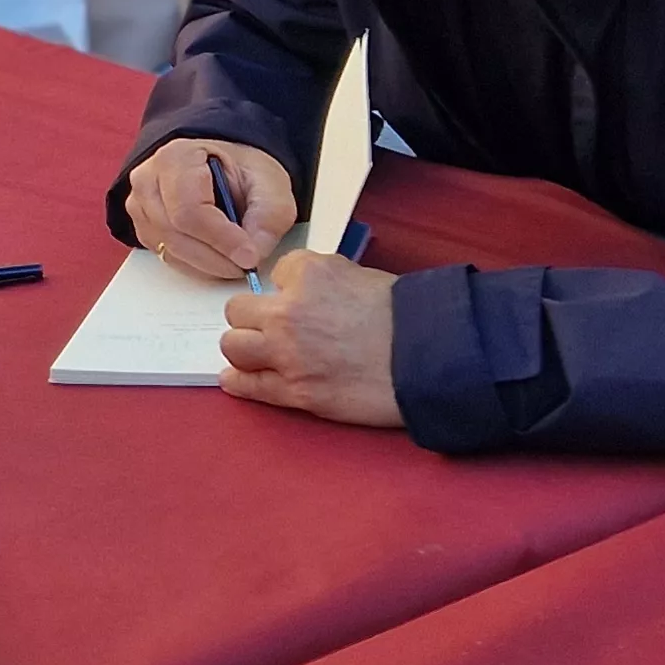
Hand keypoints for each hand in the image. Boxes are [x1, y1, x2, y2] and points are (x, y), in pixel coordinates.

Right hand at [124, 138, 293, 281]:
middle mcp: (148, 181)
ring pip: (169, 250)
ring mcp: (140, 206)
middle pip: (175, 234)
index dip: (221, 238)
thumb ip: (269, 215)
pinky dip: (196, 267)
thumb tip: (255, 251)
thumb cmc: (239, 172)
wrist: (221, 170)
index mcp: (176, 158)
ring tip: (236, 261)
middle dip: (216, 258)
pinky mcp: (143, 229)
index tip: (250, 256)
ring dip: (207, 265)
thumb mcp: (270, 183)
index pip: (189, 209)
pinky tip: (217, 259)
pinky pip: (166, 258)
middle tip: (248, 265)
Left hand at [219, 251, 402, 426]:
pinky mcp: (296, 391)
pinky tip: (234, 378)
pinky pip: (250, 385)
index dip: (285, 288)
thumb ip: (318, 280)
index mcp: (308, 274)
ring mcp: (288, 354)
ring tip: (256, 352)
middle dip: (252, 317)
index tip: (292, 299)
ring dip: (244, 348)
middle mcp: (289, 312)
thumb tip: (297, 289)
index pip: (274, 273)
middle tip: (268, 327)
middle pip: (238, 311)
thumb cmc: (404, 317)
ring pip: (234, 346)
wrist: (430, 359)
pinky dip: (239, 382)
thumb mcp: (358, 275)